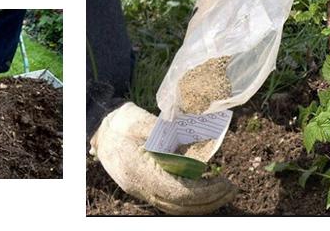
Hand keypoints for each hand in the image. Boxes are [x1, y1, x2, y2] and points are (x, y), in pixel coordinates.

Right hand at [89, 102, 235, 214]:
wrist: (98, 127)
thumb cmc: (120, 121)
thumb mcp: (144, 121)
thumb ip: (170, 134)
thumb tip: (198, 146)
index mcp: (140, 172)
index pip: (179, 194)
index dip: (205, 192)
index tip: (224, 182)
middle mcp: (140, 187)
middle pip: (180, 207)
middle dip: (209, 201)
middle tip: (231, 188)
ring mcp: (140, 190)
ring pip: (175, 208)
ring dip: (201, 203)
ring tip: (222, 191)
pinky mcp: (142, 187)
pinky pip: (169, 201)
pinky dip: (189, 199)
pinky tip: (202, 188)